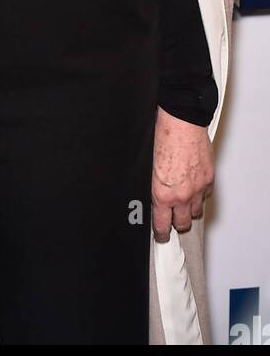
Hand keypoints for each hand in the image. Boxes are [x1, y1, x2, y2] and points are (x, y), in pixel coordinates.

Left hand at [151, 105, 213, 242]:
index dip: (160, 232)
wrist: (180, 121)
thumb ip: (150, 185)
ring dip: (189, 209)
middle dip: (176, 222)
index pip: (162, 225)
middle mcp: (181, 195)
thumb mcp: (146, 165)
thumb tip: (149, 197)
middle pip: (182, 223)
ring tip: (182, 203)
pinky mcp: (209, 178)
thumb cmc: (161, 136)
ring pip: (196, 211)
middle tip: (171, 218)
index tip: (160, 234)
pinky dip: (200, 195)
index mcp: (162, 194)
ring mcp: (197, 188)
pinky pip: (205, 196)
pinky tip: (192, 188)